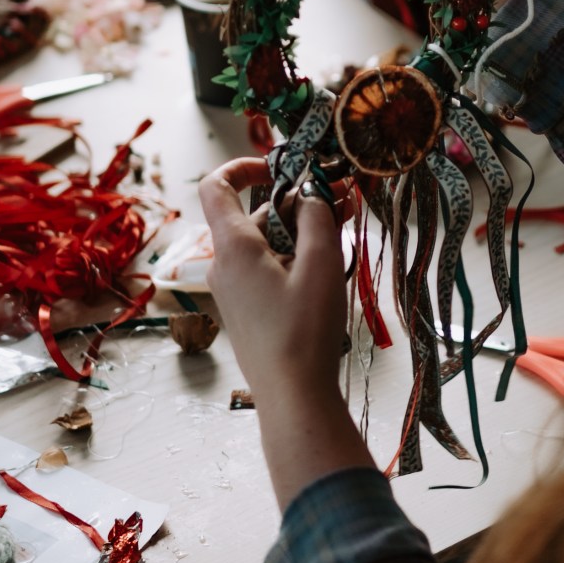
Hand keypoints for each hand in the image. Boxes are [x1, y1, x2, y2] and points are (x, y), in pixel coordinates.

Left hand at [199, 159, 346, 401]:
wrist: (293, 397)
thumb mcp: (321, 263)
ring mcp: (235, 289)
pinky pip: (269, 267)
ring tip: (348, 229)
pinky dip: (297, 256)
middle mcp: (225, 264)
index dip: (244, 165)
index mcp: (233, 246)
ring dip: (304, 230)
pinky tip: (330, 263)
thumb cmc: (304, 331)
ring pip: (268, 242)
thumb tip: (313, 190)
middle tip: (345, 200)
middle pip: (257, 214)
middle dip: (299, 202)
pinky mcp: (249, 309)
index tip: (282, 165)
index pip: (215, 185)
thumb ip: (318, 215)